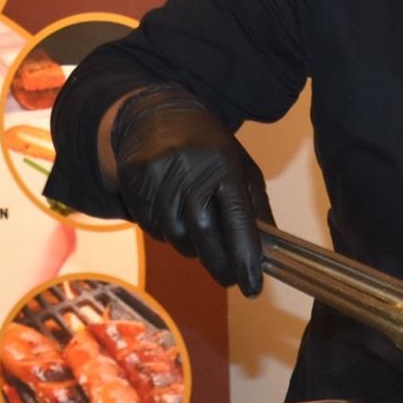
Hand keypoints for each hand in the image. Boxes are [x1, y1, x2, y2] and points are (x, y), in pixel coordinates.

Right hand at [111, 85, 271, 294]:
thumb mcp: (240, 166)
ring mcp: (160, 179)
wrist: (155, 116)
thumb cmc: (207, 148)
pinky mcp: (136, 185)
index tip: (251, 286)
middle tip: (228, 276)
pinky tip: (172, 214)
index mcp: (224, 167)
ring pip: (177, 238)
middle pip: (204, 236)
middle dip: (218, 263)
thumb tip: (267, 251)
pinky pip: (153, 229)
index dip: (244, 257)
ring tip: (196, 229)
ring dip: (191, 246)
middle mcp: (191, 172)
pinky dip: (166, 233)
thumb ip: (255, 207)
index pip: (237, 220)